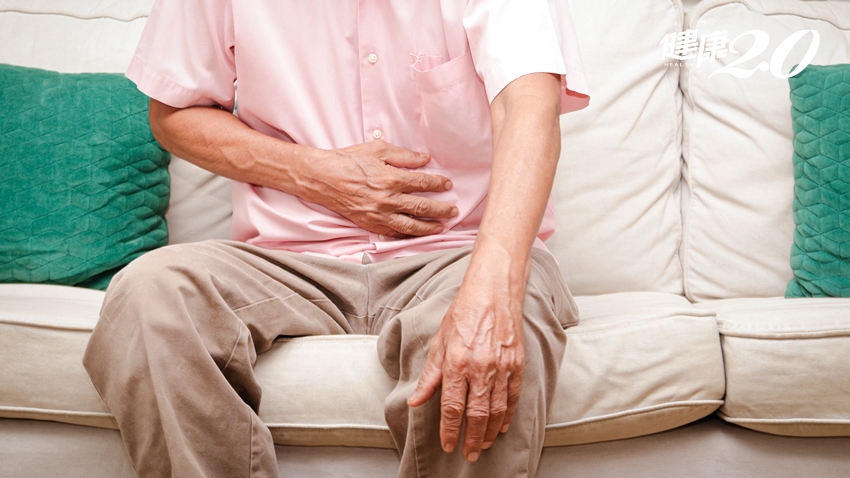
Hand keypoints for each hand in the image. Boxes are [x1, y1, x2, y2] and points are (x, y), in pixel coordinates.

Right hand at [296, 140, 457, 237]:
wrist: (321, 178)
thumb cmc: (348, 160)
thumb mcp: (377, 150)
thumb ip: (403, 155)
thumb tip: (424, 158)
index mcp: (391, 179)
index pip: (422, 183)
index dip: (438, 183)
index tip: (447, 184)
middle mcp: (387, 199)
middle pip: (421, 207)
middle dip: (441, 209)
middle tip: (453, 210)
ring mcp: (378, 215)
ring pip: (410, 226)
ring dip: (429, 227)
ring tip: (441, 227)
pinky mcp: (369, 224)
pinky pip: (393, 233)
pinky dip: (407, 236)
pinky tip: (416, 235)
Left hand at [407, 253, 525, 461]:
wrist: (493, 292)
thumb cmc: (463, 313)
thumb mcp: (439, 342)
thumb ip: (430, 375)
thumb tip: (416, 400)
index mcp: (457, 362)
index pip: (452, 406)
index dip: (449, 429)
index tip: (448, 444)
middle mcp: (480, 367)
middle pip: (476, 414)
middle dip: (471, 438)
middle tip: (468, 454)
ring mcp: (502, 366)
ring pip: (497, 410)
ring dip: (490, 431)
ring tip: (483, 444)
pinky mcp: (517, 363)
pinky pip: (513, 396)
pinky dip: (508, 414)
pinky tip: (502, 426)